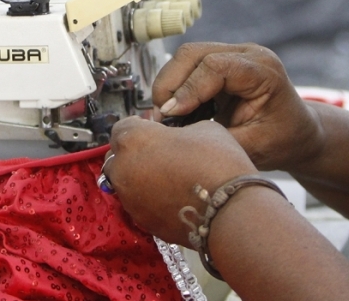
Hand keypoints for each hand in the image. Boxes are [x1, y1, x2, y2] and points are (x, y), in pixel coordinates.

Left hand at [105, 117, 256, 244]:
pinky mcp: (142, 221)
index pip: (123, 126)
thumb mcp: (202, 128)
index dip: (140, 127)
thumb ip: (178, 130)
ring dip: (139, 177)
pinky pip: (139, 204)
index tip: (153, 130)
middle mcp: (124, 169)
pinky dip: (149, 199)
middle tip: (159, 153)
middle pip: (118, 156)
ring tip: (167, 177)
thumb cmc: (218, 164)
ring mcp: (130, 198)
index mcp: (134, 139)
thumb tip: (174, 138)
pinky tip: (172, 196)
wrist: (230, 210)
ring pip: (125, 182)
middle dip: (133, 153)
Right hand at [153, 43, 320, 171]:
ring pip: (185, 56)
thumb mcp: (253, 148)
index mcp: (263, 70)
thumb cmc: (283, 140)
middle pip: (193, 54)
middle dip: (170, 84)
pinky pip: (188, 65)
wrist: (297, 132)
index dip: (188, 89)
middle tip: (162, 117)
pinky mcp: (220, 62)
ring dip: (169, 84)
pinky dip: (176, 86)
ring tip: (167, 115)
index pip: (215, 66)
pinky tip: (177, 109)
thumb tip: (175, 134)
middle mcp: (247, 54)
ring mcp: (233, 54)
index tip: (170, 114)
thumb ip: (216, 139)